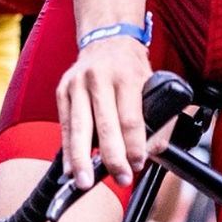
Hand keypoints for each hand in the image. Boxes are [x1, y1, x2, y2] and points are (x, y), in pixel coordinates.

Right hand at [55, 37, 151, 189]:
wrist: (106, 40)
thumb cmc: (130, 67)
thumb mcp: (152, 84)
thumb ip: (158, 117)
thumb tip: (153, 150)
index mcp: (126, 76)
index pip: (130, 118)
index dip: (134, 145)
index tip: (137, 164)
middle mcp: (99, 78)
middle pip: (104, 125)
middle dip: (112, 157)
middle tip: (119, 179)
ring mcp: (77, 84)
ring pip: (79, 128)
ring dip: (82, 158)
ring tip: (85, 181)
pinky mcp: (62, 91)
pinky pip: (66, 126)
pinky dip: (68, 150)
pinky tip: (71, 168)